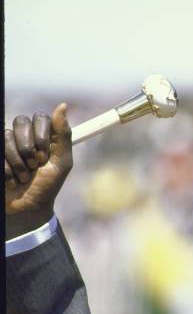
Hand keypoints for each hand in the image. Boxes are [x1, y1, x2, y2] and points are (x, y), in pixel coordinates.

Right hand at [5, 103, 72, 239]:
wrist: (27, 208)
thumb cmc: (47, 186)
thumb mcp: (62, 162)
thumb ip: (63, 135)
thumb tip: (62, 105)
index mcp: (44, 136)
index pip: (40, 118)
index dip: (42, 135)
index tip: (45, 155)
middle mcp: (25, 136)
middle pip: (21, 122)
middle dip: (28, 147)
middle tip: (35, 166)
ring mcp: (7, 144)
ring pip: (6, 137)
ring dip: (18, 163)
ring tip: (24, 177)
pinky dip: (7, 170)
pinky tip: (12, 180)